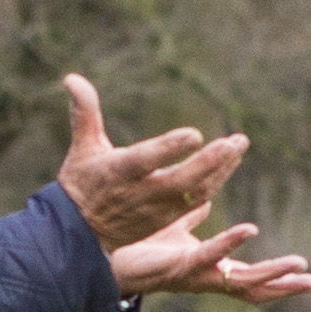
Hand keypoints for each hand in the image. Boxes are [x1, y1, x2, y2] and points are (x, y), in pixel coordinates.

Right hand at [52, 70, 243, 251]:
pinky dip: (215, 181)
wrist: (81, 233)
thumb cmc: (83, 182)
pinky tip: (230, 162)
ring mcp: (157, 209)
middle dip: (210, 162)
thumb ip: (84, 112)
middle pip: (181, 180)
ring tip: (238, 146)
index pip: (147, 160)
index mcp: (119, 172)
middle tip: (234, 142)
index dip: (170, 148)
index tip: (194, 135)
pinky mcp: (167, 219)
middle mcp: (141, 193)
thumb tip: (71, 78)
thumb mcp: (82, 146)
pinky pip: (197, 201)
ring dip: (221, 170)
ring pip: (195, 191)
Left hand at [105, 207, 310, 304]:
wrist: (106, 257)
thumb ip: (191, 217)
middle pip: (255, 288)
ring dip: (271, 272)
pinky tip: (250, 230)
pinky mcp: (179, 266)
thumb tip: (202, 202)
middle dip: (286, 287)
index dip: (279, 278)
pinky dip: (230, 244)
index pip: (252, 278)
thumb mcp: (174, 229)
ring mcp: (195, 275)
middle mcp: (206, 277)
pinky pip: (209, 256)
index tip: (309, 276)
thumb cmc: (140, 248)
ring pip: (241, 280)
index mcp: (210, 270)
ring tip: (298, 263)